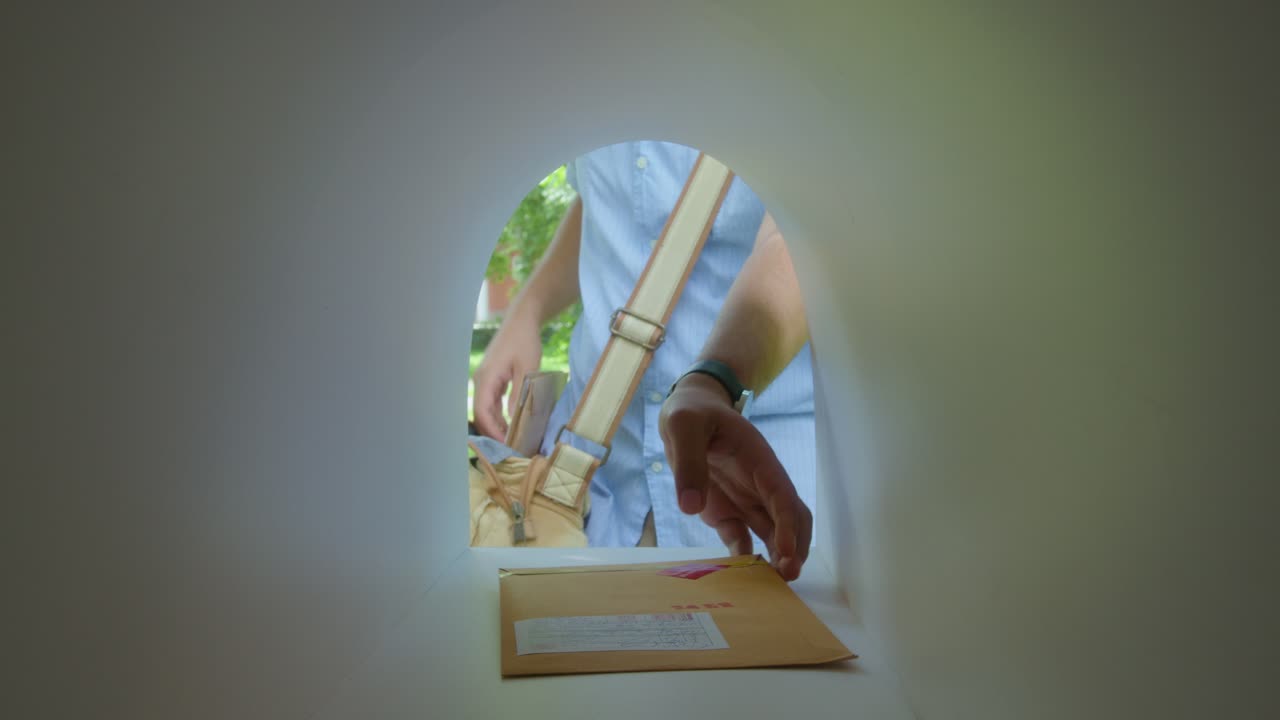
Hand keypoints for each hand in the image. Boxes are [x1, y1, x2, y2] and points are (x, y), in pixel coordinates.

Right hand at [471, 319, 542, 439]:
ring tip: (514, 440)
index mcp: (486, 378)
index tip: (506, 444)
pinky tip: (512, 424)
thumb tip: (513, 417)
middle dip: (494, 432)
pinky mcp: (492, 379)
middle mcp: (481, 381)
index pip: (483, 412)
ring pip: (487, 410)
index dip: (492, 431)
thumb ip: (520, 392)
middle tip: (512, 447)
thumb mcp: (527, 368)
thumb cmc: (524, 341)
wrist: (521, 321)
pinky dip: (500, 415)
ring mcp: (485, 380)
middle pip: (482, 414)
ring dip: (498, 425)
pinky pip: (492, 403)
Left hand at [659, 373, 812, 580]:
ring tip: (776, 585)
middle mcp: (760, 484)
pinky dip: (747, 558)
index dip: (788, 524)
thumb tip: (690, 506)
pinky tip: (745, 578)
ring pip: (773, 533)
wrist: (688, 414)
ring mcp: (746, 500)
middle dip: (794, 546)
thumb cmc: (692, 413)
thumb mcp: (684, 426)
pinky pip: (742, 539)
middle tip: (787, 576)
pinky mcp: (727, 513)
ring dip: (778, 557)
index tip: (786, 552)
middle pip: (790, 518)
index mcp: (758, 460)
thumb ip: (688, 462)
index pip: (782, 495)